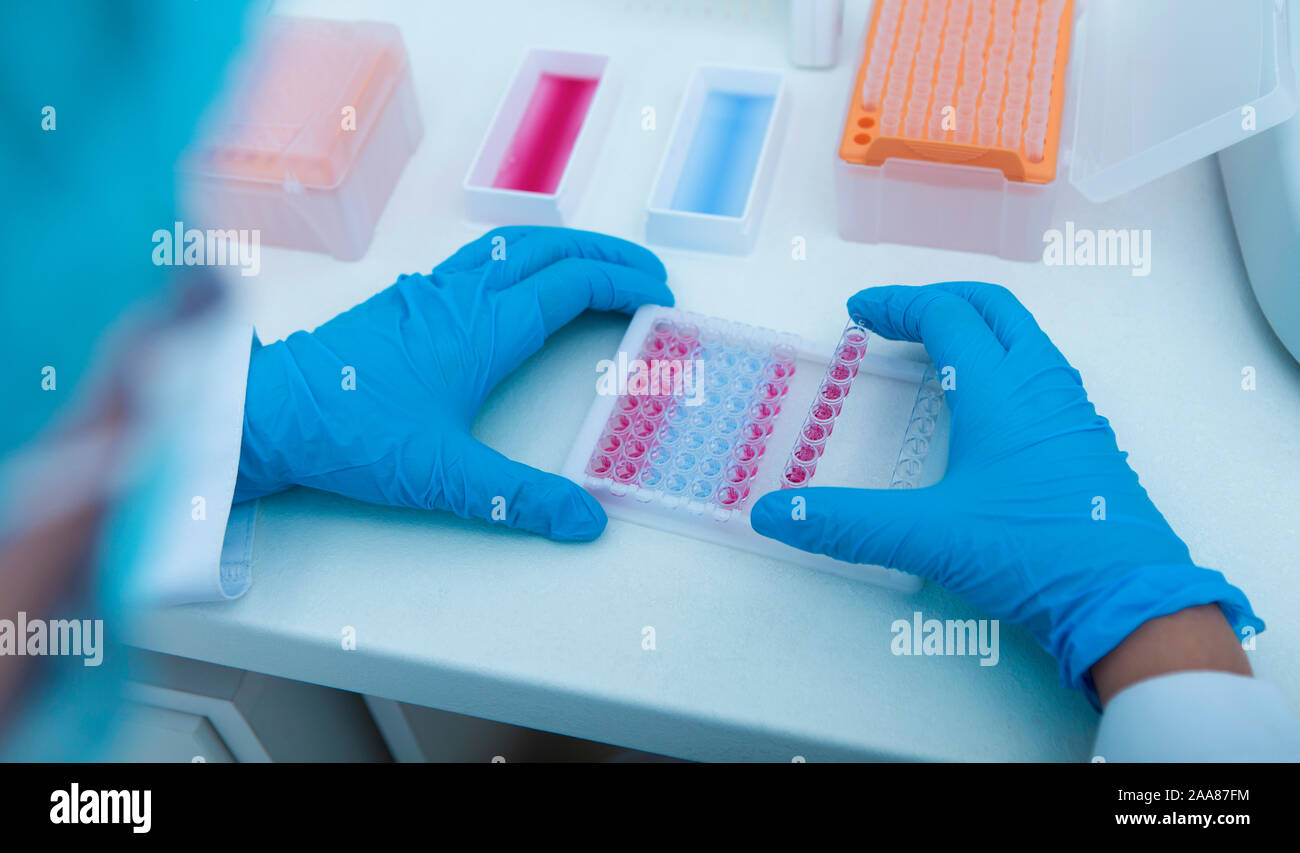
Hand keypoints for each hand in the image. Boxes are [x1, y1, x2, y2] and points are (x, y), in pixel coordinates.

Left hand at [235, 226, 672, 540]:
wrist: (272, 410)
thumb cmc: (353, 435)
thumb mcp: (447, 477)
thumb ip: (520, 499)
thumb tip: (585, 520)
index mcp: (486, 328)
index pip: (575, 283)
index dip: (625, 282)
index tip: (660, 296)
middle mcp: (464, 295)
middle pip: (553, 249)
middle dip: (608, 254)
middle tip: (648, 271)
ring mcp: (432, 290)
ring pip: (513, 244)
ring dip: (565, 246)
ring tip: (596, 263)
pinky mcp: (407, 299)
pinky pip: (479, 256)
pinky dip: (520, 254)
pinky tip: (515, 279)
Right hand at [751, 282, 1260, 700]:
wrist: (1127, 600)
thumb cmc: (1033, 553)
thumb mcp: (928, 537)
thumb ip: (846, 524)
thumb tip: (772, 514)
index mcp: (1000, 389)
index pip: (945, 316)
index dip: (897, 304)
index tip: (859, 312)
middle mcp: (1041, 386)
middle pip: (994, 308)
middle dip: (940, 299)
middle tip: (896, 317)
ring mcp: (1072, 413)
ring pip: (1025, 339)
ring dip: (977, 328)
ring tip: (935, 354)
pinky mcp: (1087, 444)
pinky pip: (1042, 375)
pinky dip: (1003, 363)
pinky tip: (983, 410)